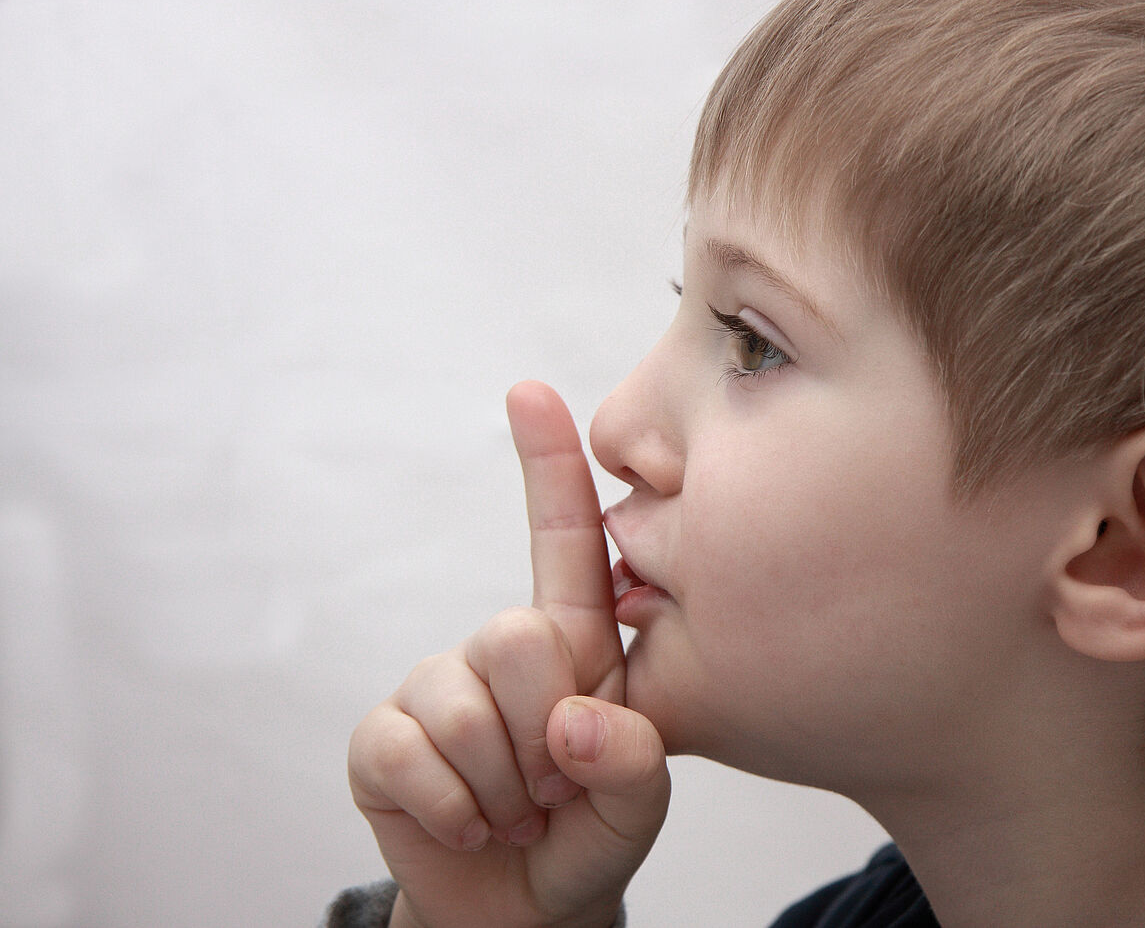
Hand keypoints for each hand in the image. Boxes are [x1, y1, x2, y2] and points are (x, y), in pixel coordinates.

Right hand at [348, 381, 670, 927]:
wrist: (527, 911)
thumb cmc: (589, 833)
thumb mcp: (639, 804)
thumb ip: (635, 762)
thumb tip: (572, 720)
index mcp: (576, 644)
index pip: (565, 541)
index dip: (548, 466)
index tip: (528, 391)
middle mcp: (502, 649)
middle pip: (518, 636)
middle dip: (544, 736)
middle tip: (555, 785)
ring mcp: (437, 688)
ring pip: (463, 705)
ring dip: (500, 786)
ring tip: (516, 810)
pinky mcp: (383, 738)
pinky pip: (405, 753)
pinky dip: (450, 807)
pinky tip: (469, 822)